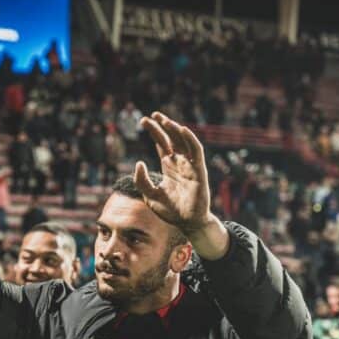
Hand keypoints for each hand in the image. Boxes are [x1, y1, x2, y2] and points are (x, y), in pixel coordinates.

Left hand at [134, 112, 211, 235]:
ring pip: (184, 142)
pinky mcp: (199, 171)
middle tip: (153, 115)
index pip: (162, 143)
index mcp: (169, 167)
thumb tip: (139, 162)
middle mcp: (180, 163)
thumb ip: (142, 181)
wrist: (187, 223)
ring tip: (164, 120)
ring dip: (175, 129)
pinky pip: (196, 151)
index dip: (154, 131)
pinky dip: (190, 139)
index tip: (144, 121)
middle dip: (163, 126)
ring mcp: (190, 166)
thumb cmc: (170, 211)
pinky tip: (182, 129)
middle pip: (172, 139)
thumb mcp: (149, 195)